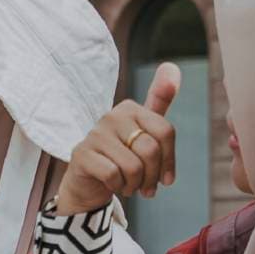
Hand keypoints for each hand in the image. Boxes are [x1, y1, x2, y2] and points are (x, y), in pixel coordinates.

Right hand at [51, 64, 182, 215]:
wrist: (89, 182)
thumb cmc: (121, 156)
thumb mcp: (144, 130)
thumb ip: (159, 101)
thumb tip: (172, 66)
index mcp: (130, 108)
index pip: (165, 132)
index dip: (169, 161)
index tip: (166, 178)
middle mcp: (111, 116)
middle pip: (150, 150)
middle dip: (152, 176)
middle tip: (147, 187)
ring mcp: (94, 134)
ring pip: (133, 166)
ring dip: (135, 184)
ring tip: (129, 186)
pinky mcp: (81, 154)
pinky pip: (113, 175)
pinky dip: (117, 186)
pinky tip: (113, 185)